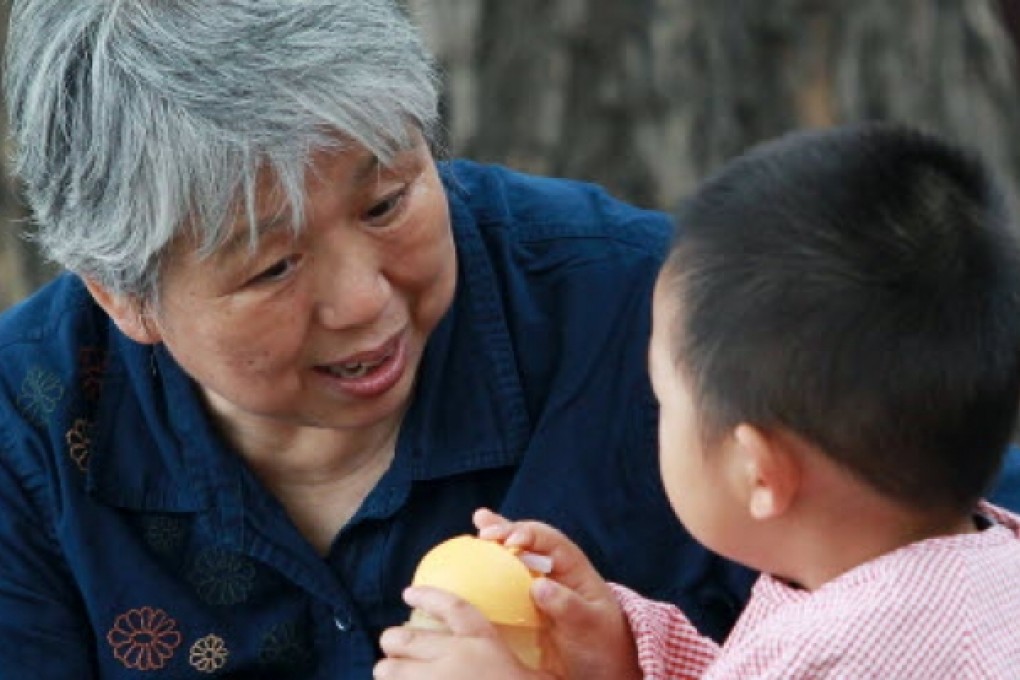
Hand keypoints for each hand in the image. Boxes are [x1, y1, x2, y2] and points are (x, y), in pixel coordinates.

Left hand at [374, 586, 552, 679]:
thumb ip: (523, 662)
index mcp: (484, 644)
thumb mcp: (542, 676)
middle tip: (390, 644)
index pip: (453, 609)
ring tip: (388, 673)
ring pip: (390, 671)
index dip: (428, 597)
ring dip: (387, 672)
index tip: (408, 592)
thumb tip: (512, 660)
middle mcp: (453, 659)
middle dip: (392, 640)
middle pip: (405, 639)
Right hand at [474, 509, 641, 679]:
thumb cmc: (602, 642)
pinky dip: (490, 566)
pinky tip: (473, 557)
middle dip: (506, 529)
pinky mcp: (525, 602)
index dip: (529, 535)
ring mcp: (538, 584)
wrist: (601, 667)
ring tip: (478, 521)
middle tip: (483, 528)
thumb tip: (539, 586)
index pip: (549, 541)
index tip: (511, 541)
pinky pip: (506, 580)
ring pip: (515, 555)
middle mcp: (553, 569)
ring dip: (496, 538)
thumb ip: (568, 606)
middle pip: (528, 540)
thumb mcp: (590, 625)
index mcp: (573, 567)